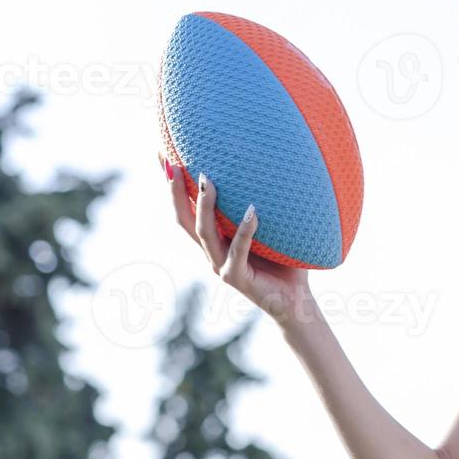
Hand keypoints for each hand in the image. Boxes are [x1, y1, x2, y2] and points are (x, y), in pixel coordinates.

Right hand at [163, 156, 315, 325]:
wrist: (295, 301)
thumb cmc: (284, 262)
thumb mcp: (271, 229)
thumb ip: (261, 205)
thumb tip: (269, 164)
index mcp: (215, 240)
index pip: (187, 210)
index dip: (173, 187)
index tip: (163, 157)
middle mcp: (212, 253)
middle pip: (185, 220)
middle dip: (176, 192)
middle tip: (173, 164)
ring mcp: (222, 267)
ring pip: (205, 234)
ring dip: (204, 206)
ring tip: (207, 181)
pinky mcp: (237, 279)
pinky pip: (239, 250)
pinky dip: (245, 230)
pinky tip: (252, 211)